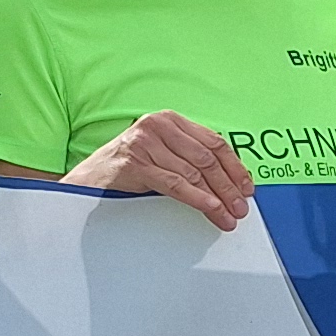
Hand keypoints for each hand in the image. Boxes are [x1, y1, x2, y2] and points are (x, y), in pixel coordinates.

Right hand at [65, 110, 255, 230]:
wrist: (89, 181)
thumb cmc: (128, 169)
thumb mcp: (162, 155)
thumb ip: (189, 158)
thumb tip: (228, 181)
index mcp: (169, 120)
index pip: (214, 142)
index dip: (235, 167)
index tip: (247, 187)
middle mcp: (158, 126)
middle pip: (207, 158)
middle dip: (229, 186)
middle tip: (241, 207)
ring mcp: (145, 143)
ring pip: (194, 173)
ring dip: (217, 198)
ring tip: (228, 216)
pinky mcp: (136, 163)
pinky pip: (176, 184)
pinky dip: (198, 198)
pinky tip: (211, 209)